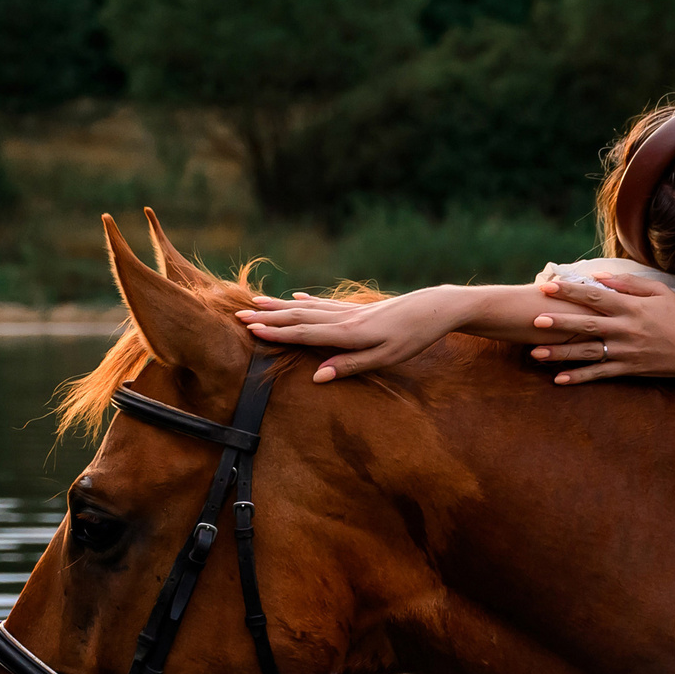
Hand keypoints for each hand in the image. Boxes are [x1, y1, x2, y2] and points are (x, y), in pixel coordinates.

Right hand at [234, 290, 462, 381]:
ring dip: (281, 306)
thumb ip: (350, 367)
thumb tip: (317, 377)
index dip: (277, 333)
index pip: (304, 333)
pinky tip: (296, 296)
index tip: (250, 329)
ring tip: (257, 302)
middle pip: (299, 316)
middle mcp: (344, 318)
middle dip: (269, 317)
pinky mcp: (359, 308)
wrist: (435, 308)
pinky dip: (307, 300)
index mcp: (348, 333)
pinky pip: (325, 303)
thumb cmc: (413, 338)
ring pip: (308, 306)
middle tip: (239, 314)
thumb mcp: (385, 359)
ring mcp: (350, 310)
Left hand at [532, 274, 674, 384]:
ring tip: (535, 353)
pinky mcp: (629, 369)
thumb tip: (600, 276)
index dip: (569, 291)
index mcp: (631, 307)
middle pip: (585, 324)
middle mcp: (625, 329)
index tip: (547, 287)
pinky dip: (579, 378)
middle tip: (534, 320)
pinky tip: (559, 380)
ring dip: (560, 353)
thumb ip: (630, 283)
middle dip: (559, 322)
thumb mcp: (661, 292)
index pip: (594, 296)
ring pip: (587, 352)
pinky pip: (600, 374)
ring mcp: (626, 351)